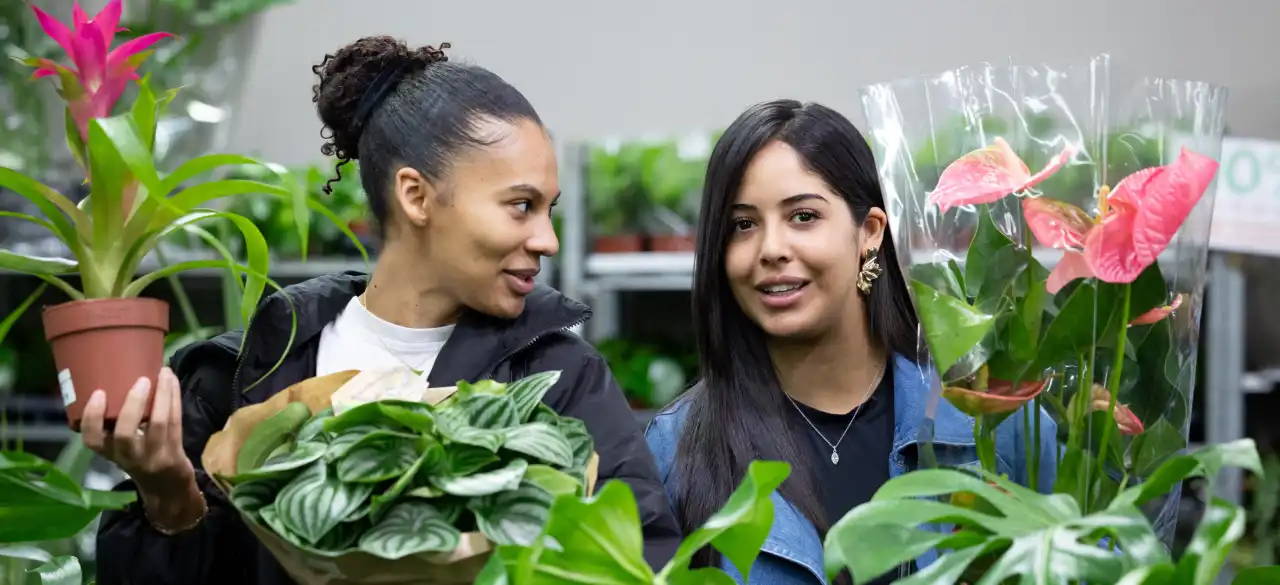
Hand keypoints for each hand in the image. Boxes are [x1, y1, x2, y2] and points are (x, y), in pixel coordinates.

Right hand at [83, 367, 201, 528]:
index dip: (93, 418)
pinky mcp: (174, 452)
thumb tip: (115, 376)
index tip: (98, 393)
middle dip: (133, 405)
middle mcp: (129, 457)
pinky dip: (174, 399)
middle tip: (141, 380)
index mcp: (109, 452)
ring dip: (162, 394)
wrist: (166, 487)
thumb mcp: (119, 446)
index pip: (92, 440)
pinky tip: (172, 381)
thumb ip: (113, 422)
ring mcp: (154, 456)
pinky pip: (176, 422)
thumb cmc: (139, 457)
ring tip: (163, 372)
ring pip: (159, 423)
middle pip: (125, 434)